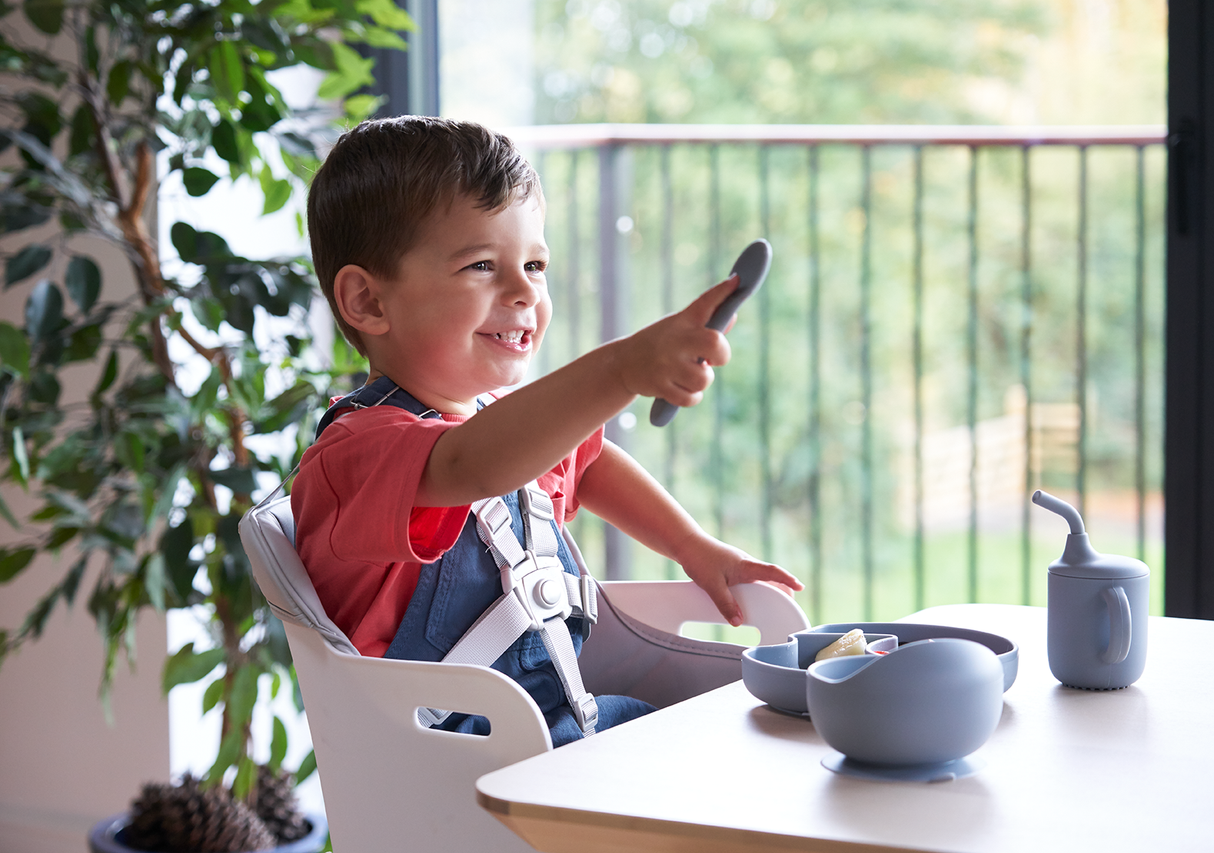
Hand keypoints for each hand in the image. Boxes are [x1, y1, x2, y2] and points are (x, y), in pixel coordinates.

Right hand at [612, 276, 738, 407]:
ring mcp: (667, 363)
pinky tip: (681, 388)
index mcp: (683, 321)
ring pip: (704, 379)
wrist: (623, 363)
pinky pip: (691, 398)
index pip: (706, 302)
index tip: (737, 281)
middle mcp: (676, 339)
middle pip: (715, 344)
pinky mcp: (660, 385)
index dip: (723, 292)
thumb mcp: (680, 328)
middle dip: (722, 355)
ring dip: (702, 381)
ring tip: (688, 375)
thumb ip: (706, 324)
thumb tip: (732, 316)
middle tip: (712, 360)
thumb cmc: (661, 344)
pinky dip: (691, 397)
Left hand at [675, 534, 803, 626]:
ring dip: (768, 588)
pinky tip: (750, 597)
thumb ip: (726, 604)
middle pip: (770, 577)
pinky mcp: (732, 567)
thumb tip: (738, 622)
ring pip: (759, 578)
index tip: (800, 587)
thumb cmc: (699, 559)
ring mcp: (739, 565)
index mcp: (745, 565)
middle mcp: (746, 564)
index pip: (772, 572)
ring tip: (773, 603)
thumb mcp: (712, 585)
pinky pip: (749, 579)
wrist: (686, 544)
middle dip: (782, 588)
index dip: (787, 580)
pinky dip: (755, 588)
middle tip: (790, 602)